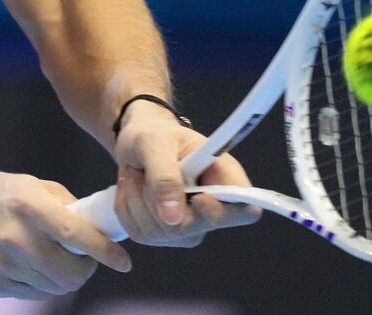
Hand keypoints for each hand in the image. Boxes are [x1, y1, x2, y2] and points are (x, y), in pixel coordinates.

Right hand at [0, 171, 130, 297]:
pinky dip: (35, 283)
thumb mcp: (21, 183)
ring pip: (52, 288)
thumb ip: (59, 201)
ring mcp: (4, 265)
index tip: (123, 262)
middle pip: (70, 275)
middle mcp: (17, 237)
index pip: (79, 236)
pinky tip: (22, 265)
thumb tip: (90, 222)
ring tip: (47, 258)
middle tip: (81, 261)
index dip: (106, 252)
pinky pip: (30, 293)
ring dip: (59, 278)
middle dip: (83, 271)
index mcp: (28, 204)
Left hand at [111, 106, 260, 246]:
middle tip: (146, 170)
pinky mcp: (165, 235)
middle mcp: (212, 209)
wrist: (135, 143)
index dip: (221, 213)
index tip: (197, 198)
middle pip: (192, 229)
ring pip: (160, 233)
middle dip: (157, 199)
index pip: (244, 211)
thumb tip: (173, 218)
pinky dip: (128, 209)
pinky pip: (141, 234)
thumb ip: (165, 176)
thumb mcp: (156, 143)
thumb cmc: (153, 135)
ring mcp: (190, 227)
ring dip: (137, 200)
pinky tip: (133, 189)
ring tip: (138, 174)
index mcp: (225, 178)